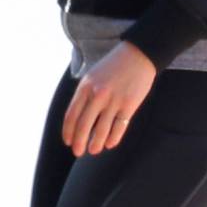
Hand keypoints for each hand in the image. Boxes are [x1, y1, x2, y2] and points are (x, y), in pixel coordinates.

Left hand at [61, 41, 155, 157]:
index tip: (68, 142)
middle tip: (78, 152)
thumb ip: (84, 95)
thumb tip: (77, 120)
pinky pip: (119, 127)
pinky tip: (110, 144)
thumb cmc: (114, 66)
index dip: (68, 132)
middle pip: (84, 126)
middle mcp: (98, 94)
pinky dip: (113, 138)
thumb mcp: (93, 76)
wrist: (139, 54)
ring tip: (94, 150)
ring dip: (95, 144)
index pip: (71, 116)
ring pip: (101, 130)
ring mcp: (114, 100)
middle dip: (79, 143)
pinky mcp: (129, 104)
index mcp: (85, 87)